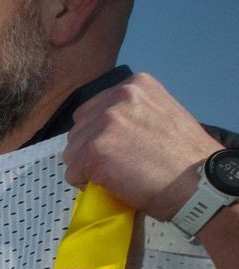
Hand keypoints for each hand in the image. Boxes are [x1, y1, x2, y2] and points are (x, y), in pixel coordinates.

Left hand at [64, 74, 219, 220]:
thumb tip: (104, 127)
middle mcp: (118, 96)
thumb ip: (132, 112)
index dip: (99, 134)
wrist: (197, 181)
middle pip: (79, 129)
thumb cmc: (183, 155)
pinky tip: (111, 183)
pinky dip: (85, 183)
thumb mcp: (160, 114)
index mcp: (135, 84)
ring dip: (86, 167)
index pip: (92, 110)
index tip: (119, 147)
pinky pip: (72, 172)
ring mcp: (105, 122)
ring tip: (116, 174)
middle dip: (90, 149)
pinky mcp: (95, 150)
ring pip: (72, 151)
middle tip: (117, 164)